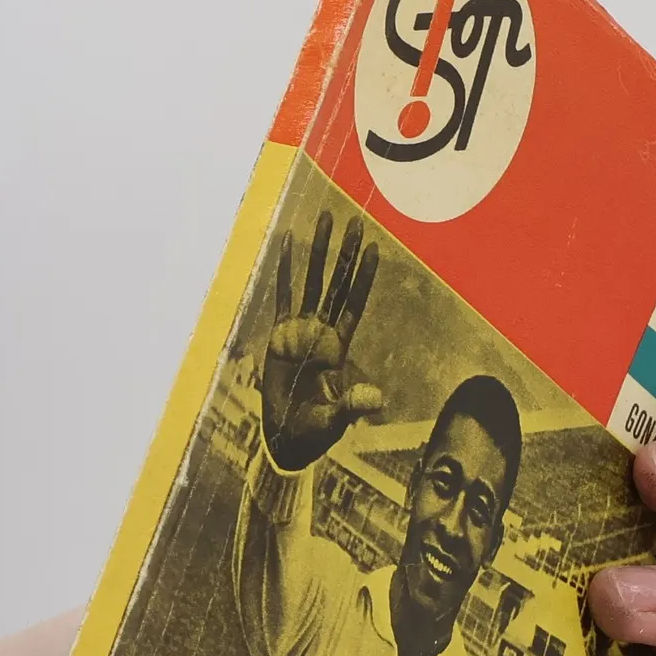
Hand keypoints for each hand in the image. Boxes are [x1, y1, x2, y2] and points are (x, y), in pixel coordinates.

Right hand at [261, 209, 382, 468]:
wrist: (286, 436)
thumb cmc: (313, 430)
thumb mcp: (335, 419)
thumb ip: (352, 406)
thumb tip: (377, 401)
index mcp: (338, 347)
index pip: (354, 304)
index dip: (363, 277)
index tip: (374, 248)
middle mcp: (322, 332)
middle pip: (337, 283)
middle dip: (345, 253)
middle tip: (355, 220)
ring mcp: (300, 330)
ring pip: (312, 282)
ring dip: (318, 251)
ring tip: (325, 219)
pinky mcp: (279, 335)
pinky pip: (282, 295)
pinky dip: (284, 268)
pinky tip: (287, 241)